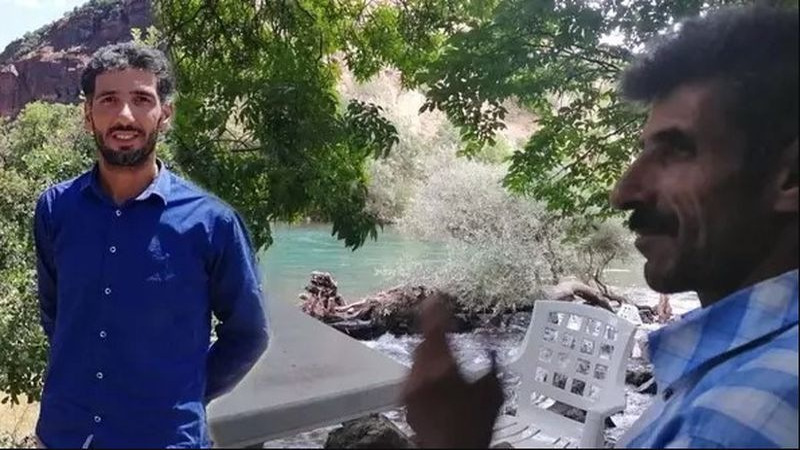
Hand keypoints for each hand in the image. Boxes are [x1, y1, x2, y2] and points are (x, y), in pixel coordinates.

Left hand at [401, 295, 504, 447]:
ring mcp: (410, 387)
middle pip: (423, 341)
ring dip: (428, 349)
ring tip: (441, 348)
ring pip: (417, 357)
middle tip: (440, 318)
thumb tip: (491, 346)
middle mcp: (421, 373)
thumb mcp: (493, 391)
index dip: (437, 309)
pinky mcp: (405, 399)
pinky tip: (433, 373)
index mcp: (443, 366)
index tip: (438, 297)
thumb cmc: (474, 425)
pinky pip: (413, 374)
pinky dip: (423, 367)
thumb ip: (491, 363)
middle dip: (432, 329)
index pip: (435, 327)